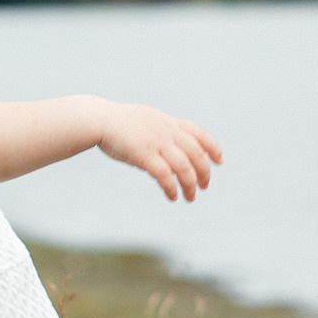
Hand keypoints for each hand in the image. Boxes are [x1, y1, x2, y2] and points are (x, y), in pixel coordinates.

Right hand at [97, 104, 222, 201]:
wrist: (98, 119)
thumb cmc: (118, 123)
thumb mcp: (146, 121)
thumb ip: (160, 133)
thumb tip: (168, 154)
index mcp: (168, 122)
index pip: (198, 133)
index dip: (212, 147)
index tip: (219, 161)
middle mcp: (167, 131)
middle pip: (196, 153)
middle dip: (204, 172)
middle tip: (204, 186)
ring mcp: (157, 142)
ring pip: (184, 166)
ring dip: (190, 185)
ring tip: (190, 198)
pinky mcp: (144, 154)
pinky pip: (164, 175)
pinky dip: (172, 188)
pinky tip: (173, 197)